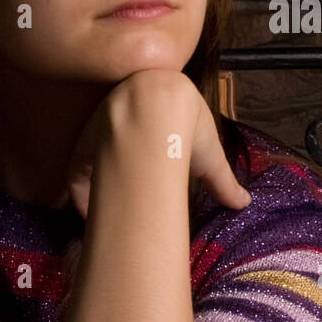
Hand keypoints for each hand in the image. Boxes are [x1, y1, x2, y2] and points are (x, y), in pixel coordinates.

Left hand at [66, 70, 250, 220]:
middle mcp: (119, 116)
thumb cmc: (189, 128)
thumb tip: (244, 203)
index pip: (142, 129)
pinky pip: (78, 172)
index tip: (146, 175)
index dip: (142, 153)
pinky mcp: (83, 146)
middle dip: (116, 166)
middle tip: (123, 195)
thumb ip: (223, 181)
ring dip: (97, 183)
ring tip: (104, 210)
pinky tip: (88, 214)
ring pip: (93, 156)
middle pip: (114, 143)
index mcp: (150, 111)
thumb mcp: (209, 157)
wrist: (159, 107)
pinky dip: (82, 194)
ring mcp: (97, 129)